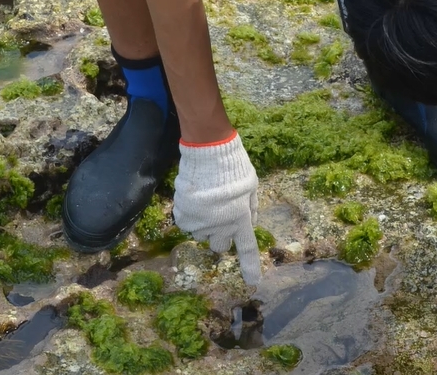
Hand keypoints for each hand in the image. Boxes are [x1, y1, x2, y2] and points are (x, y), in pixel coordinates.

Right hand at [172, 133, 261, 284]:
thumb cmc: (234, 167)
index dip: (250, 267)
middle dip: (221, 236)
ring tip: (206, 203)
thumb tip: (250, 221)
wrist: (208, 152)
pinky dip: (191, 216)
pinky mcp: (183, 215)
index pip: (247, 249)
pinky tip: (194, 200)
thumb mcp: (252, 186)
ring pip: (202, 235)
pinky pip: (187, 224)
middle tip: (220, 216)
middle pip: (219, 246)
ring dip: (205, 225)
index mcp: (240, 219)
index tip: (253, 283)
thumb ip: (250, 207)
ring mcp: (200, 222)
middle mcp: (220, 226)